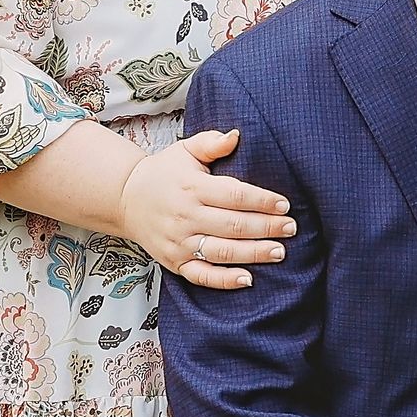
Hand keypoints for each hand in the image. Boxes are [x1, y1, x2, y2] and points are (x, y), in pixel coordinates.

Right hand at [116, 128, 295, 289]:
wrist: (125, 199)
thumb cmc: (164, 172)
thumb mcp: (185, 150)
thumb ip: (211, 142)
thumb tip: (236, 136)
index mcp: (192, 187)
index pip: (234, 195)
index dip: (262, 201)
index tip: (284, 204)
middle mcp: (185, 216)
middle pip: (233, 225)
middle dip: (266, 228)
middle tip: (291, 228)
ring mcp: (179, 242)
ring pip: (222, 252)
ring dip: (253, 254)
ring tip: (280, 251)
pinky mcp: (174, 262)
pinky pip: (201, 276)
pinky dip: (224, 280)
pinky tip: (247, 279)